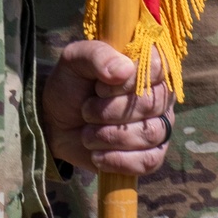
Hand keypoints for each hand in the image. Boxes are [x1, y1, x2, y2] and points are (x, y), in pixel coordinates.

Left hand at [42, 40, 174, 175]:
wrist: (58, 123)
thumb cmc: (72, 84)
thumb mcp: (75, 60)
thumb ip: (98, 56)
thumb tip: (124, 69)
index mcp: (144, 64)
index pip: (157, 66)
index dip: (129, 80)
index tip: (100, 87)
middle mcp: (158, 94)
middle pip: (151, 103)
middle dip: (111, 111)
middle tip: (87, 110)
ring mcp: (158, 125)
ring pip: (150, 134)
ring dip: (111, 136)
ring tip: (87, 134)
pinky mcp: (151, 155)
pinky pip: (149, 161)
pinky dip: (119, 160)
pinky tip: (98, 155)